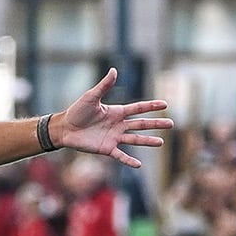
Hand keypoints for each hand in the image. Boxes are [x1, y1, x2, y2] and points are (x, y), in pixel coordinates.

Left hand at [56, 69, 170, 168]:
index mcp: (117, 112)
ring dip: (148, 141)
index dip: (151, 106)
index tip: (165, 104)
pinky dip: (129, 161)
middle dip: (156, 124)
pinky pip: (120, 155)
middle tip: (171, 124)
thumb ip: (104, 86)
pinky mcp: (107, 149)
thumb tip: (114, 70)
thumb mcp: (91, 97)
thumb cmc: (77, 111)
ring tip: (161, 142)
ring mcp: (114, 137)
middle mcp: (118, 125)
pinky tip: (139, 165)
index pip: (138, 108)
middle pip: (141, 124)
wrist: (65, 128)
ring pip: (135, 139)